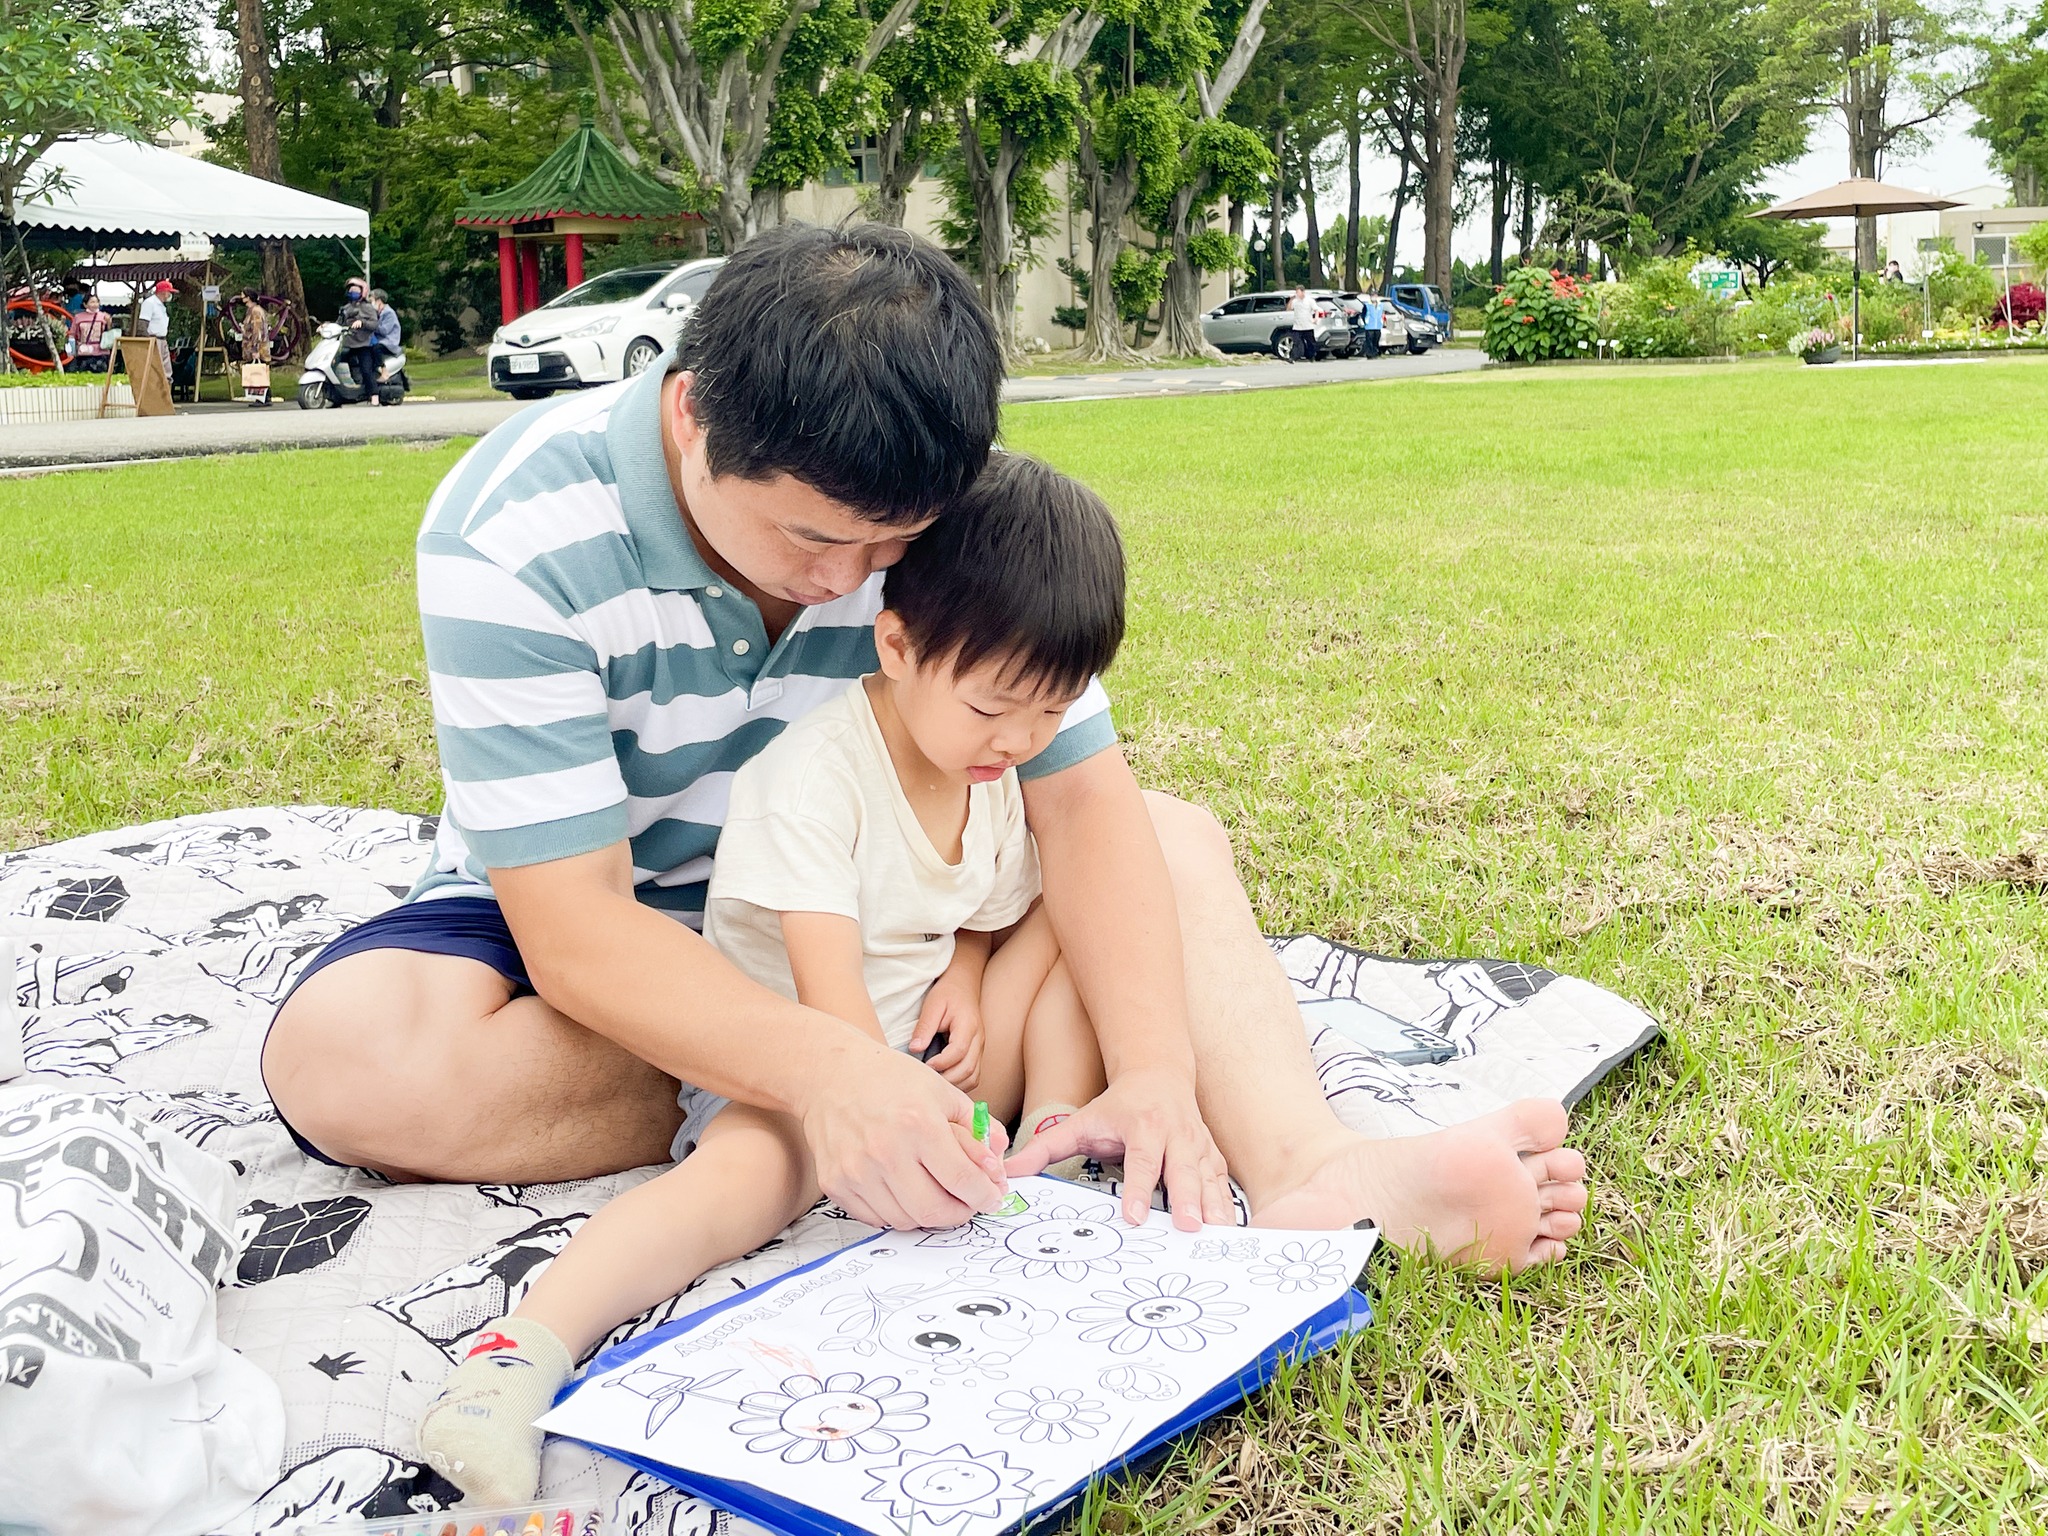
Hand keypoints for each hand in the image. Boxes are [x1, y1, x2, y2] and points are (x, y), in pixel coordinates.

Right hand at [798, 1039, 1008, 1230]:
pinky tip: (905, 1194)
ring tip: (937, 1196)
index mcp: (919, 1124)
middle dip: (960, 1214)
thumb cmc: (890, 1079)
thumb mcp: (943, 1091)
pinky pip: (875, 1218)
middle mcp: (886, 1151)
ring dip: (928, 1215)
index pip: (963, 1180)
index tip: (992, 1197)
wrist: (830, 1075)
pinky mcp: (835, 1183)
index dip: (985, 1196)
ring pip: (905, 1220)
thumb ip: (977, 1128)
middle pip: (935, 1211)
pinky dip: (896, 1214)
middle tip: (967, 1204)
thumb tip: (999, 1162)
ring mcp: (857, 1171)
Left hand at [909, 973, 984, 1091]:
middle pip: (969, 1068)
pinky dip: (960, 1083)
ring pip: (974, 1077)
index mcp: (968, 1025)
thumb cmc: (948, 993)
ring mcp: (980, 1048)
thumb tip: (915, 1049)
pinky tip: (944, 1081)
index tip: (925, 1066)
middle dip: (947, 1079)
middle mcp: (979, 1039)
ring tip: (935, 1083)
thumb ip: (924, 1027)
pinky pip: (974, 1076)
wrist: (964, 985)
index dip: (942, 1062)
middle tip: (928, 1081)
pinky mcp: (977, 1054)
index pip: (959, 1051)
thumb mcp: (933, 1005)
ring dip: (955, 1085)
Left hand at [1004, 1066, 1231, 1230]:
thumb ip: (1044, 1148)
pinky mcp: (1211, 1154)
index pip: (1142, 1161)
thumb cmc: (1116, 1107)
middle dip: (1186, 1199)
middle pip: (1182, 1169)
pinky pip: (1221, 1181)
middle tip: (1187, 1228)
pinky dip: (1227, 1204)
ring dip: (1213, 1206)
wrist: (1158, 1076)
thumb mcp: (1080, 1122)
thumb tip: (1007, 1171)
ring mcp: (1197, 1144)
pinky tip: (1228, 1228)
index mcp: (1142, 1126)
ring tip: (1217, 1235)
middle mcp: (1174, 1133)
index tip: (1133, 1218)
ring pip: (1208, 1176)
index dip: (1139, 1190)